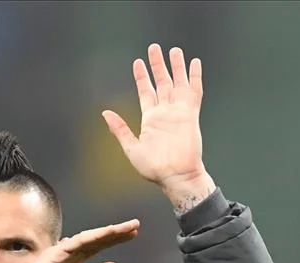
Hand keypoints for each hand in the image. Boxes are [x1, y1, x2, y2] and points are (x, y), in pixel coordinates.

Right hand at [4, 220, 139, 262]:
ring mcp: (63, 250)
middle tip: (135, 225)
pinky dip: (94, 236)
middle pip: (97, 239)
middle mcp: (69, 252)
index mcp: (74, 260)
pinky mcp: (56, 252)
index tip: (132, 235)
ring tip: (128, 227)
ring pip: (90, 237)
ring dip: (110, 231)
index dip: (114, 240)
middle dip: (117, 232)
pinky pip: (78, 241)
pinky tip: (109, 232)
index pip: (97, 247)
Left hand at [102, 44, 215, 211]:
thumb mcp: (131, 149)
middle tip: (154, 48)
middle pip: (162, 83)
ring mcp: (179, 113)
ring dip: (176, 67)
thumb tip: (105, 113)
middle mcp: (165, 113)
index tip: (138, 63)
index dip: (141, 77)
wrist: (176, 177)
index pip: (146, 92)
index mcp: (150, 119)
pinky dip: (194, 77)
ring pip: (178, 83)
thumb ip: (120, 130)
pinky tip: (194, 63)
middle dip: (158, 65)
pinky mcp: (191, 115)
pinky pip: (194, 92)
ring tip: (175, 50)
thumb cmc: (154, 169)